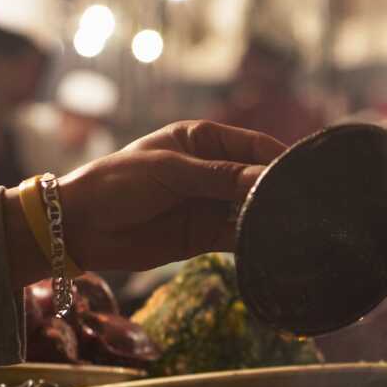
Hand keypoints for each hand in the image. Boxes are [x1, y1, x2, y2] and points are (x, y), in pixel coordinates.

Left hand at [4, 120, 285, 285]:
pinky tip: (272, 244)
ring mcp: (212, 204)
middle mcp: (214, 171)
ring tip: (293, 226)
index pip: (254, 145)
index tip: (304, 173)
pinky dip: (256, 240)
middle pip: (258, 178)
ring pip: (253, 209)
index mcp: (204, 142)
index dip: (280, 157)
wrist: (80, 228)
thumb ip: (219, 177)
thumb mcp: (169, 172)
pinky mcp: (207, 236)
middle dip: (278, 190)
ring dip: (270, 217)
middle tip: (306, 204)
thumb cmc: (117, 183)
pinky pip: (240, 236)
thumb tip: (266, 179)